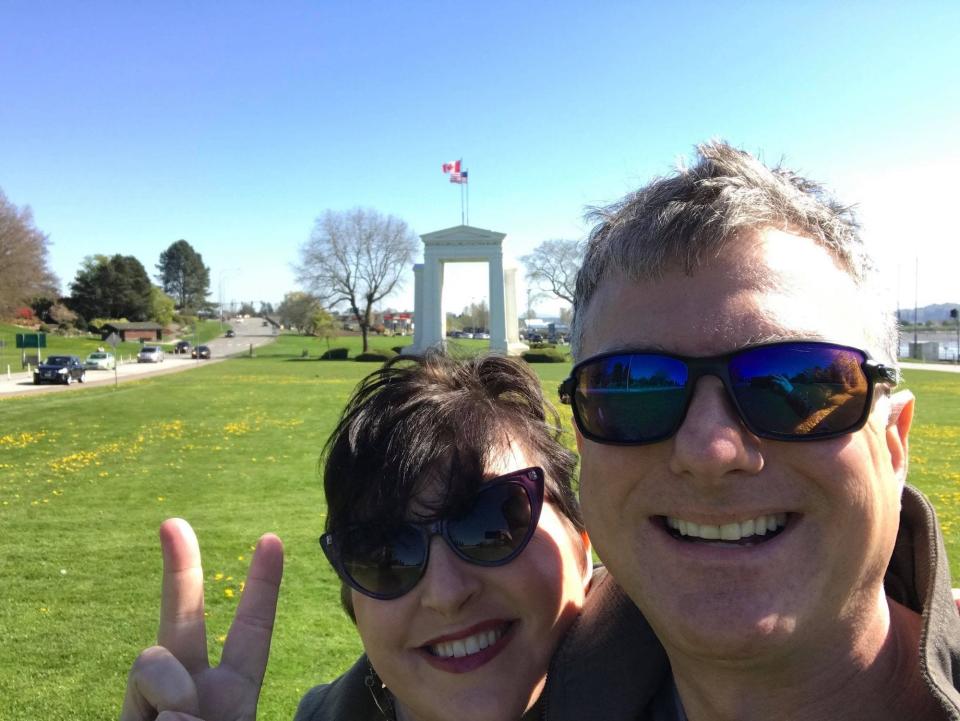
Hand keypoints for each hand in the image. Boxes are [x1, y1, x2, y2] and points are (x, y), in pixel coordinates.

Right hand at [120, 519, 283, 720]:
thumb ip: (220, 719)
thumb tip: (175, 709)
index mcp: (233, 693)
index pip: (251, 632)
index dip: (262, 587)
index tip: (272, 539)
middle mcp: (191, 688)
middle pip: (183, 617)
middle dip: (179, 567)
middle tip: (172, 522)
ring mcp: (150, 701)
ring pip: (154, 659)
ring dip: (177, 692)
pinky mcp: (122, 714)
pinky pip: (143, 684)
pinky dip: (163, 720)